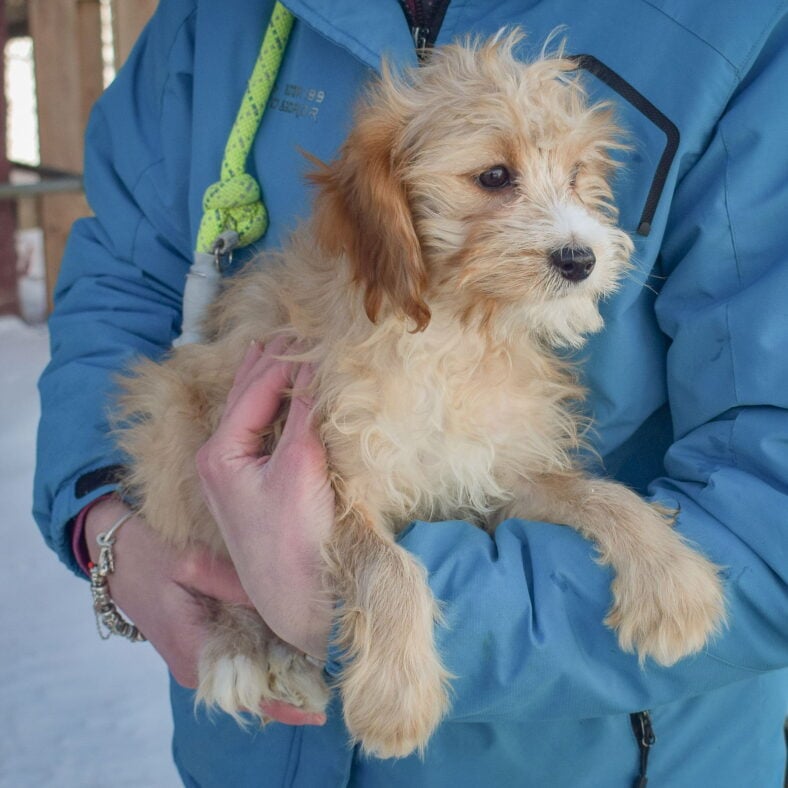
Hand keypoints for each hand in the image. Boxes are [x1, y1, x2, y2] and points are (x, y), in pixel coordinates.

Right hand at [84, 497, 326, 725]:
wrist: (115, 557)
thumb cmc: (150, 557)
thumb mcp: (194, 563)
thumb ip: (237, 585)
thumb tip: (281, 599)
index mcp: (195, 652)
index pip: (247, 694)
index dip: (286, 702)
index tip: (321, 707)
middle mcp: (196, 667)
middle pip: (251, 692)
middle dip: (291, 690)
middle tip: (335, 680)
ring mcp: (196, 659)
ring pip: (245, 677)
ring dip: (279, 674)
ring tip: (323, 665)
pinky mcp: (199, 646)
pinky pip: (237, 661)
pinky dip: (264, 658)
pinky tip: (291, 646)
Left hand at [195, 339, 334, 661]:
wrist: (300, 603)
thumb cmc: (297, 538)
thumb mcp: (301, 466)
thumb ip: (306, 411)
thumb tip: (314, 364)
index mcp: (220, 452)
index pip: (255, 389)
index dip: (285, 359)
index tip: (312, 334)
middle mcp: (218, 460)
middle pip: (244, 397)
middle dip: (268, 363)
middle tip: (293, 331)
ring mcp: (233, 476)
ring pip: (249, 414)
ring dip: (267, 382)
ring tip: (280, 350)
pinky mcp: (253, 489)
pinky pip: (260, 433)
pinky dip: (274, 408)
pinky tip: (285, 398)